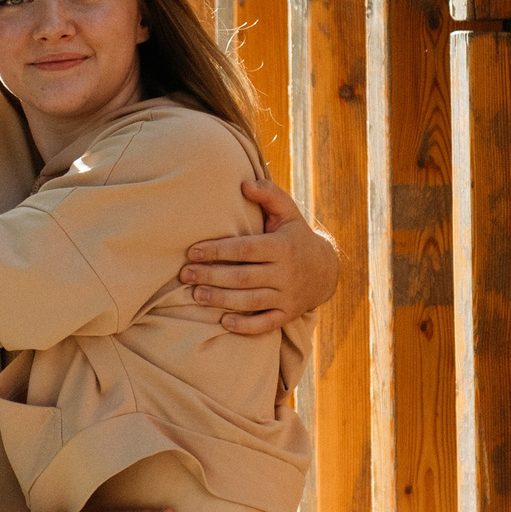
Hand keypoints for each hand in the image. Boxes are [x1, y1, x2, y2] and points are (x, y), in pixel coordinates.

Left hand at [179, 180, 341, 334]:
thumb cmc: (295, 236)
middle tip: (184, 275)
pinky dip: (245, 326)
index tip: (192, 252)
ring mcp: (287, 297)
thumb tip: (243, 184)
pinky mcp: (287, 315)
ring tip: (195, 295)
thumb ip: (268, 194)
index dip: (216, 251)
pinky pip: (266, 325)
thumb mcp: (288, 211)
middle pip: (242, 277)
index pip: (244, 249)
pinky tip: (224, 322)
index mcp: (282, 246)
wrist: (325, 270)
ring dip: (221, 300)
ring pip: (250, 302)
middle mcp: (286, 273)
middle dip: (211, 276)